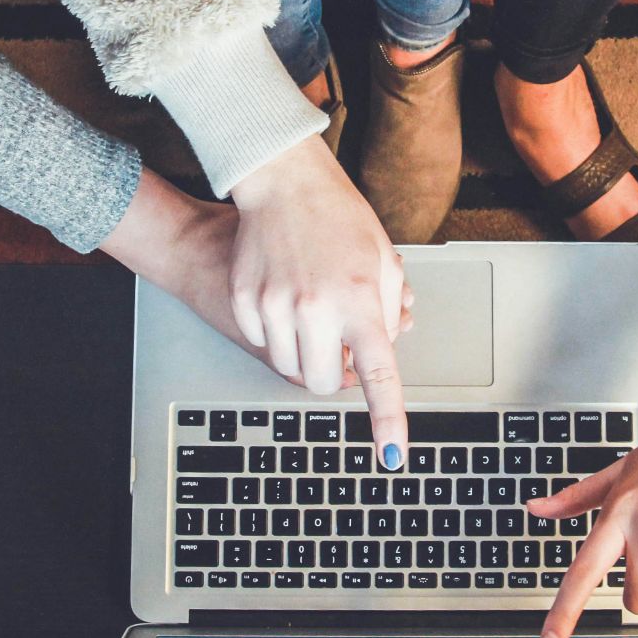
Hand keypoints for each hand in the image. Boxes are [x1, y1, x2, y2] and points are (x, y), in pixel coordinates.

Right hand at [229, 138, 411, 467]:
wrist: (283, 182)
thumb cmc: (339, 217)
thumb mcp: (383, 261)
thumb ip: (389, 312)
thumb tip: (384, 351)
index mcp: (361, 300)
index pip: (379, 375)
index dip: (387, 420)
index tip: (392, 455)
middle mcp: (316, 308)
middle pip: (322, 383)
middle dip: (333, 375)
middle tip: (339, 346)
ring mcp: (275, 305)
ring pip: (288, 367)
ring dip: (304, 354)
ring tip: (313, 312)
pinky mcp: (245, 300)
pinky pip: (262, 342)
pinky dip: (276, 333)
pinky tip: (285, 296)